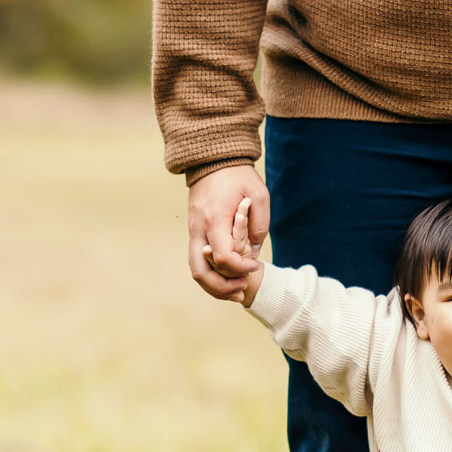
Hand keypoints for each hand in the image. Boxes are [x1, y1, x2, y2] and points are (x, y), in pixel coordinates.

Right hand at [188, 164, 267, 300]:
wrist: (212, 160)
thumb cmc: (239, 176)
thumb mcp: (258, 195)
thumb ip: (258, 226)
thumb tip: (252, 253)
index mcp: (214, 219)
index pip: (223, 257)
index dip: (240, 268)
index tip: (255, 266)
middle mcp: (198, 228)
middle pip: (201, 271)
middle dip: (222, 287)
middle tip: (243, 290)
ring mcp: (193, 231)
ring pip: (196, 269)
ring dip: (215, 285)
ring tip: (237, 291)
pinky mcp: (194, 232)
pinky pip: (198, 260)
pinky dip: (211, 274)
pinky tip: (228, 279)